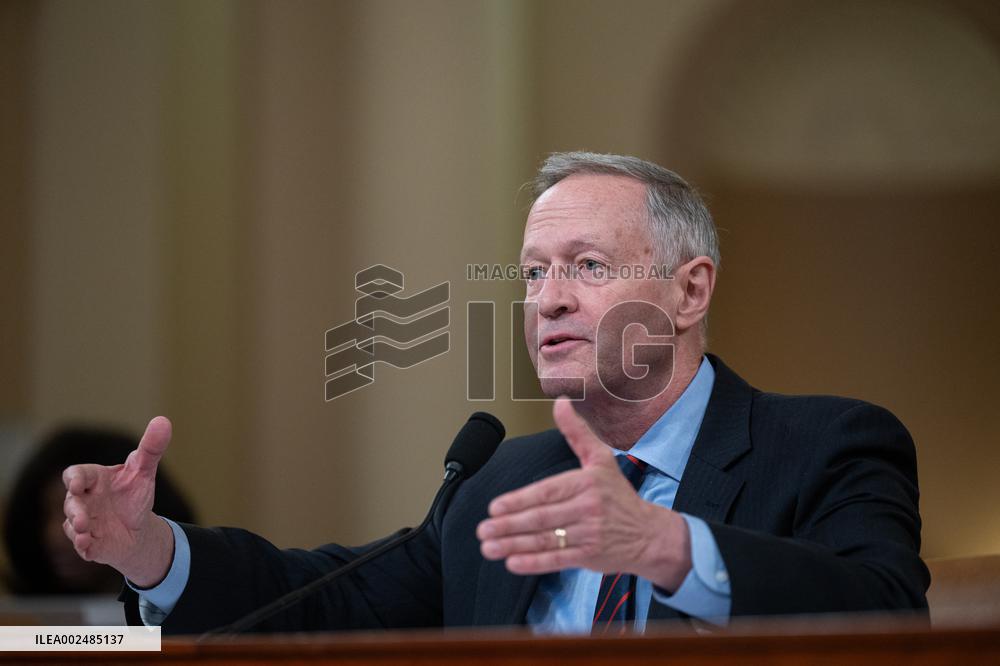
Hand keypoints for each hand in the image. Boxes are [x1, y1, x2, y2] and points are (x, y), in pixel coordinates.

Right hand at [62, 416, 174, 586]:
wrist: (139, 530)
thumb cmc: (134, 496)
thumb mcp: (144, 471)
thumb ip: (151, 448)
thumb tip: (163, 420)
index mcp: (93, 480)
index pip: (76, 475)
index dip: (74, 479)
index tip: (77, 484)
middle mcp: (83, 501)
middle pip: (70, 502)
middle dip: (74, 508)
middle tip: (81, 515)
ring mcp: (84, 524)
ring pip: (72, 525)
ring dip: (77, 528)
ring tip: (85, 530)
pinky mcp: (90, 544)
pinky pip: (81, 546)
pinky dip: (83, 546)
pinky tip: (88, 546)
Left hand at [477, 397, 691, 591]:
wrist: (649, 534)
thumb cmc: (618, 495)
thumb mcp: (601, 459)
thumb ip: (577, 432)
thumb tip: (561, 402)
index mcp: (586, 483)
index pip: (547, 492)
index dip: (519, 501)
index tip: (495, 507)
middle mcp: (587, 508)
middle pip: (541, 518)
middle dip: (509, 525)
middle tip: (483, 529)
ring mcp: (589, 534)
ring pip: (545, 540)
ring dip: (513, 545)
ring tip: (489, 547)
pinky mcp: (589, 557)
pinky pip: (557, 560)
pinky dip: (533, 563)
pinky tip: (512, 562)